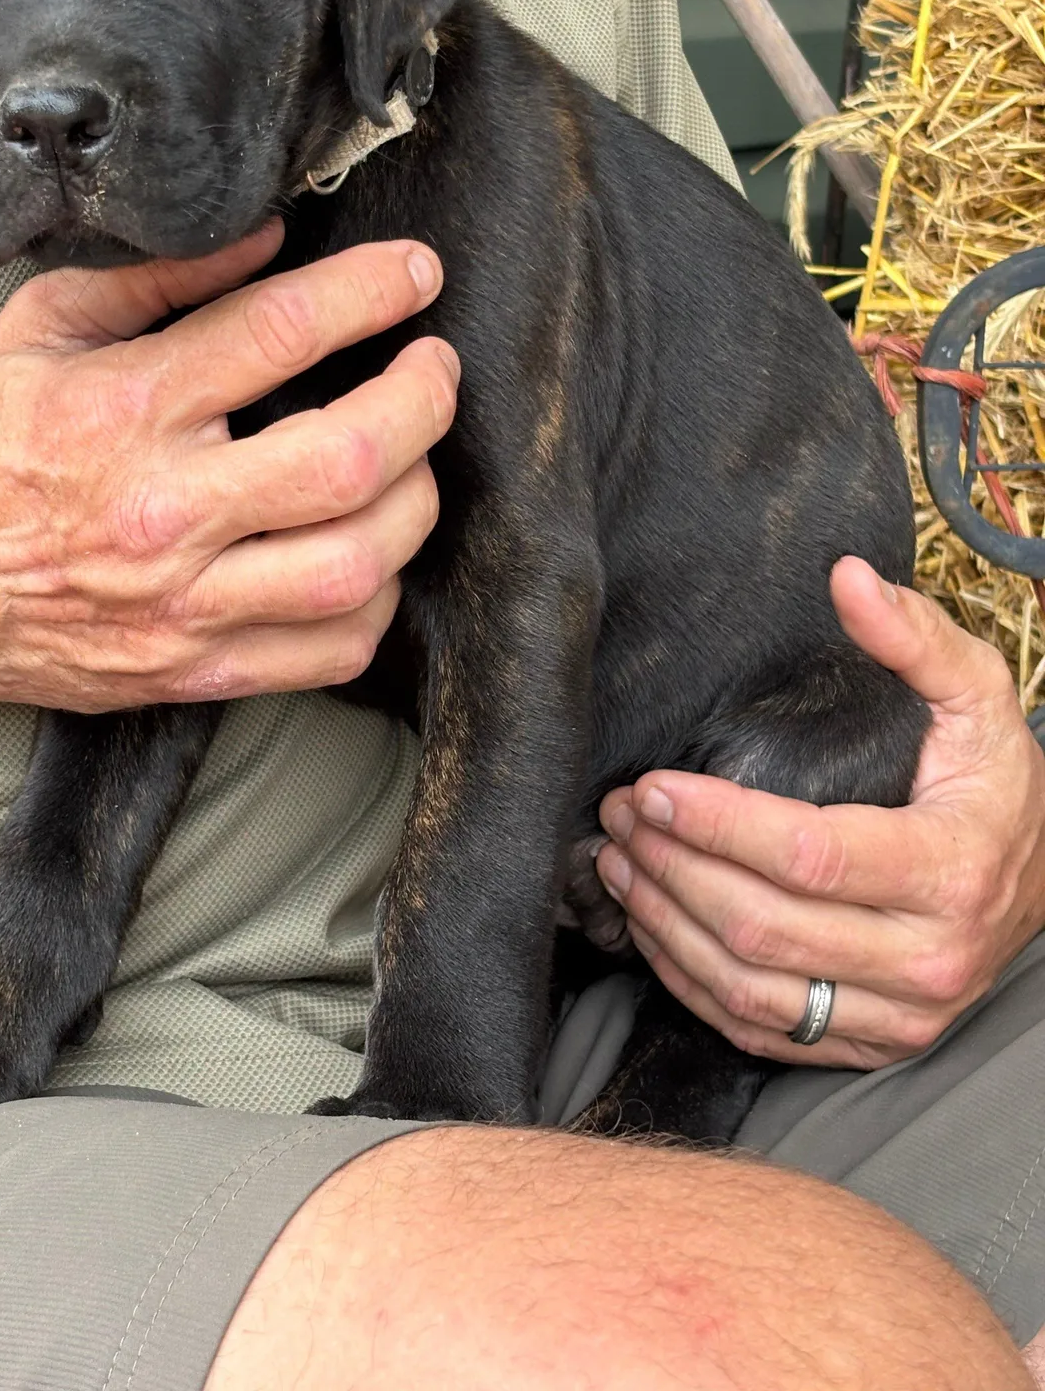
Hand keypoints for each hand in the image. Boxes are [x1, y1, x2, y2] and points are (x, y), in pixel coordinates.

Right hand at [0, 222, 456, 713]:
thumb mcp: (41, 328)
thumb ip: (157, 278)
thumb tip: (269, 239)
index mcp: (125, 409)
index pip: (280, 331)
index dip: (370, 291)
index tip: (415, 273)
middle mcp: (164, 509)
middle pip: (347, 457)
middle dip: (422, 400)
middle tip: (434, 366)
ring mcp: (184, 603)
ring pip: (354, 564)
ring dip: (415, 502)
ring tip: (413, 459)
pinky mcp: (195, 670)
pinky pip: (331, 650)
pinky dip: (377, 598)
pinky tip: (369, 552)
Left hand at [594, 557, 1044, 1067]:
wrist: (1042, 882)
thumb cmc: (994, 784)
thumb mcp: (978, 699)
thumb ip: (914, 637)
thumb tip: (846, 578)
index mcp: (949, 869)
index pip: (809, 855)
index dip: (718, 823)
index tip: (656, 786)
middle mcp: (927, 957)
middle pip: (763, 927)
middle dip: (672, 867)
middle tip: (622, 814)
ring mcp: (897, 1013)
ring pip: (749, 987)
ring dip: (665, 925)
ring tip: (617, 862)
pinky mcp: (867, 1043)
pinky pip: (758, 1028)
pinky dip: (689, 980)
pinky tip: (651, 924)